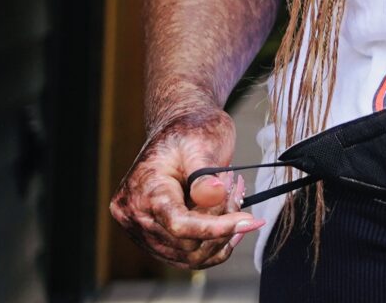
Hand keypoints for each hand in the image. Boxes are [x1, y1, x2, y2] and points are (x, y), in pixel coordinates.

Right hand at [108, 106, 259, 268]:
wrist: (179, 128)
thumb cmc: (190, 130)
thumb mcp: (201, 143)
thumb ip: (205, 173)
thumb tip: (213, 195)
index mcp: (143, 190)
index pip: (179, 224)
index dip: (217, 227)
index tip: (250, 220)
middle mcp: (135, 215)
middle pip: (187, 243)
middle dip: (222, 221)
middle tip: (236, 187)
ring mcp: (141, 230)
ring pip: (190, 255)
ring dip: (221, 235)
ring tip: (234, 198)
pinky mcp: (154, 237)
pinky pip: (187, 256)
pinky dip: (214, 244)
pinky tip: (232, 222)